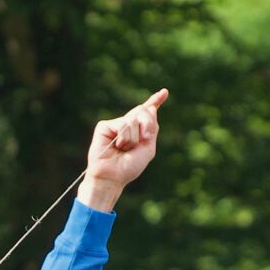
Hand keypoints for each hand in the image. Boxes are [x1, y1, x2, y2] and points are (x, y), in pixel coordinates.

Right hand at [79, 88, 167, 212]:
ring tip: (124, 149)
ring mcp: (115, 125)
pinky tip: (117, 146)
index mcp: (138, 131)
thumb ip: (152, 128)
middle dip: (147, 124)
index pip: (147, 113)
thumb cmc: (129, 167)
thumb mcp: (148, 148)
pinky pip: (123, 124)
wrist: (113, 176)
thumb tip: (151, 108)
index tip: (164, 92)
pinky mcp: (104, 126)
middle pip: (143, 111)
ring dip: (134, 138)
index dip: (155, 101)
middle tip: (144, 138)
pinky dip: (124, 138)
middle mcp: (127, 126)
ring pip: (133, 120)